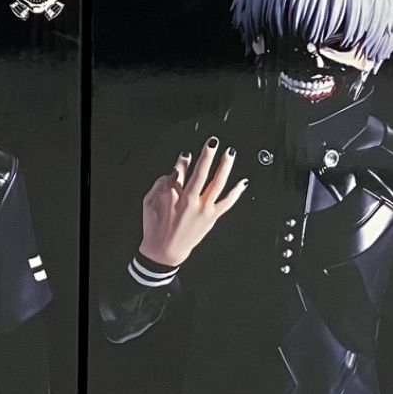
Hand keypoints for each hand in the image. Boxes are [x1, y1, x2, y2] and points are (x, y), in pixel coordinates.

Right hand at [138, 138, 247, 267]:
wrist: (164, 251)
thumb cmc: (155, 227)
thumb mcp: (149, 201)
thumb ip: (161, 183)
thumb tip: (174, 170)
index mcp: (173, 195)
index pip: (180, 170)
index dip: (184, 160)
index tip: (187, 153)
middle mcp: (191, 201)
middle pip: (202, 173)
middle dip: (207, 155)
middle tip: (213, 142)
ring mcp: (204, 210)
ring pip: (217, 184)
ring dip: (224, 167)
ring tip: (229, 153)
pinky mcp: (212, 218)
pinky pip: (227, 202)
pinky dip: (236, 192)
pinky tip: (242, 183)